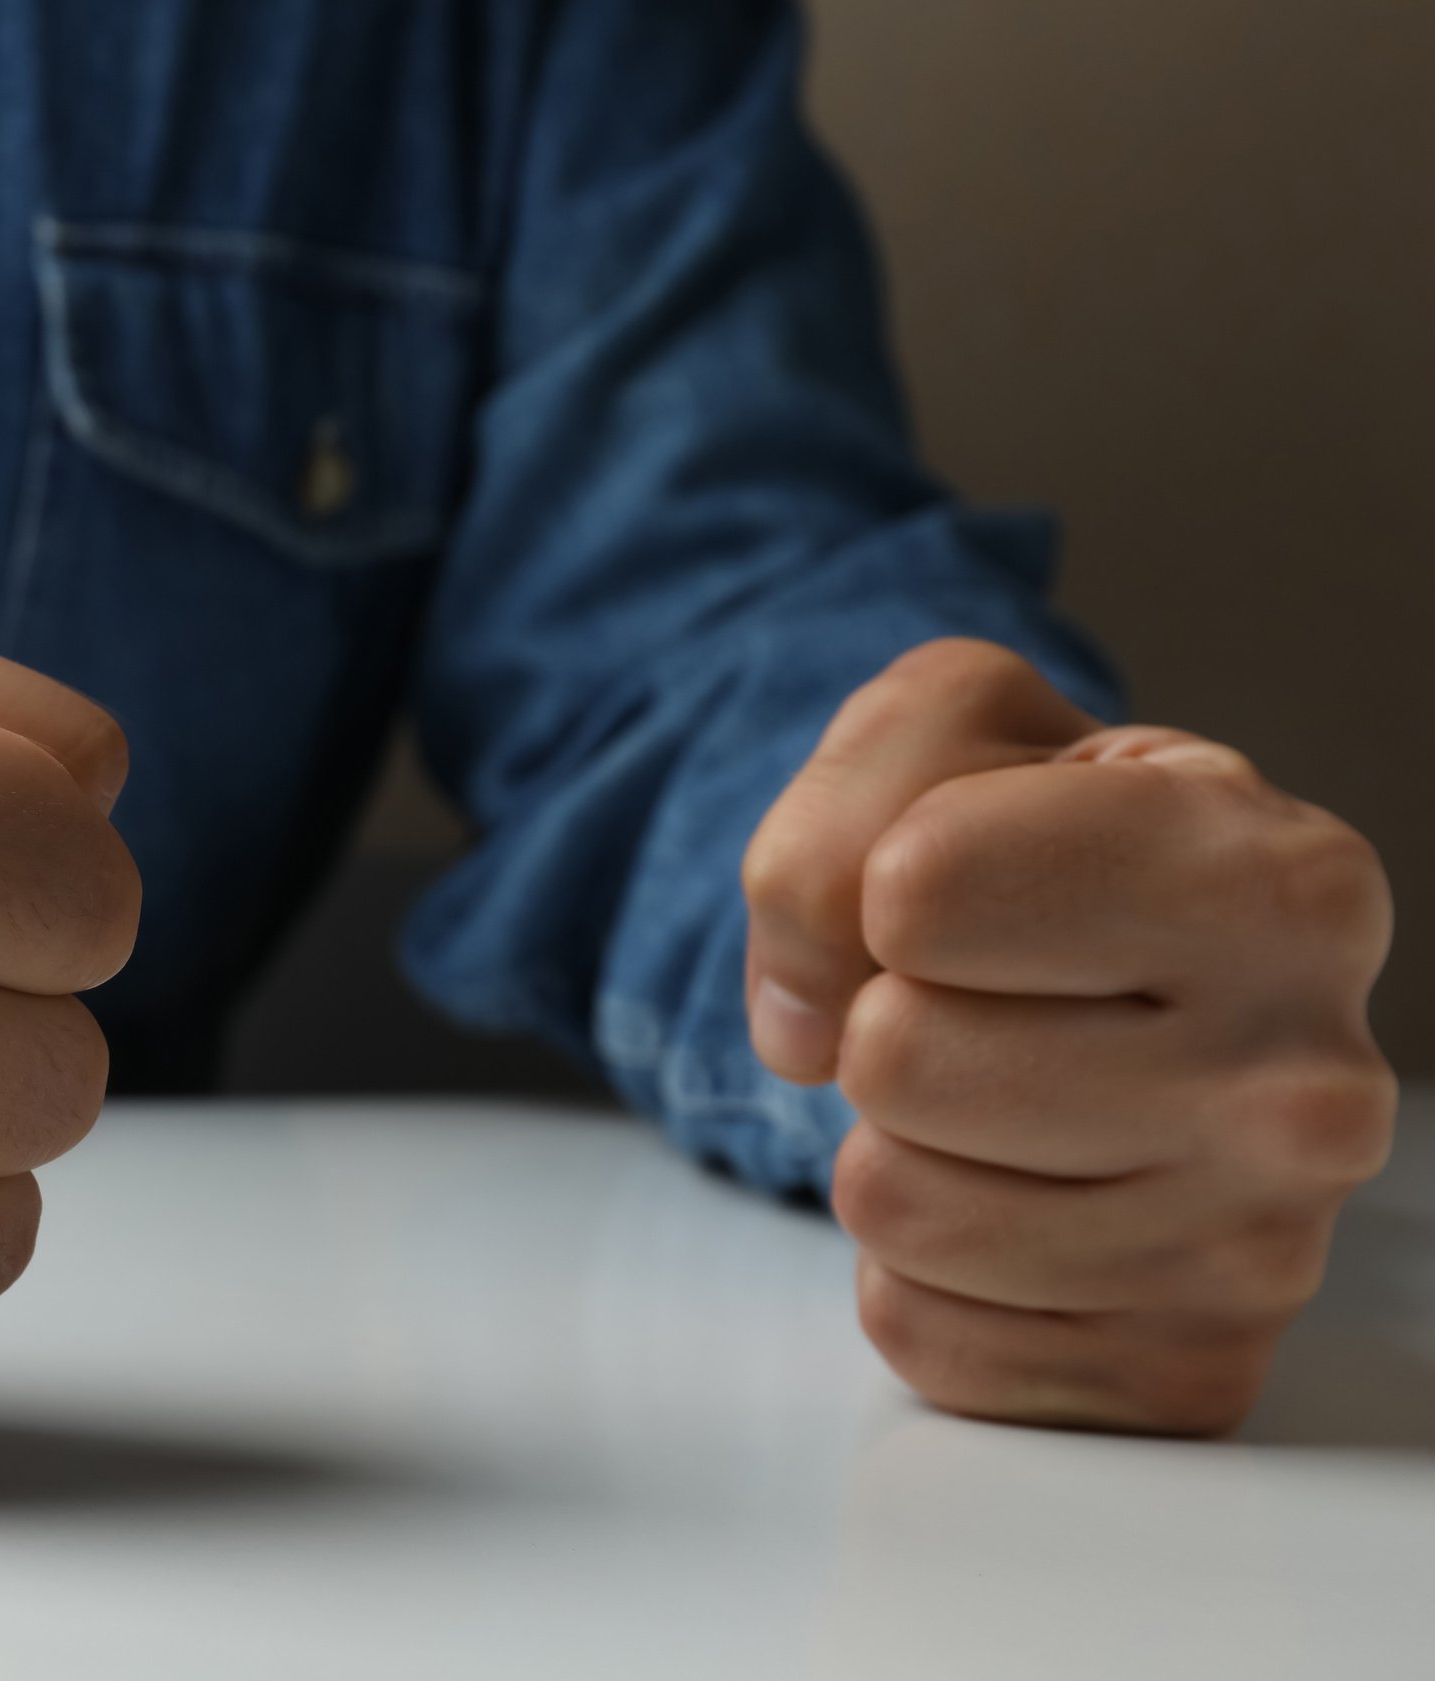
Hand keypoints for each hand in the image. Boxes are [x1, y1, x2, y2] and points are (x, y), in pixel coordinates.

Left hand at [743, 639, 1393, 1434]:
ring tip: (997, 1101)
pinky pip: (914, 1329)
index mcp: (1284, 883)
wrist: (1117, 998)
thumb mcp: (943, 734)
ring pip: (889, 1202)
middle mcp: (1313, 1080)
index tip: (964, 884)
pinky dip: (919, 1269)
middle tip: (983, 1008)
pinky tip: (1015, 1202)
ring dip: (894, 1144)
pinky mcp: (1183, 1378)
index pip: (917, 890)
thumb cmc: (1034, 849)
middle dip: (884, 1018)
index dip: (890, 878)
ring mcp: (1262, 1250)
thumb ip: (840, 811)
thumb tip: (807, 1025)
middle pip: (891, 1055)